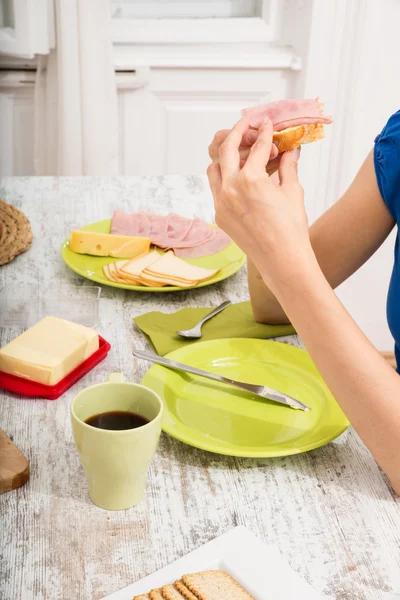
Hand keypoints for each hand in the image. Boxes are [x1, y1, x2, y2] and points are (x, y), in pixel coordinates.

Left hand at [207, 118, 311, 286]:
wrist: (282, 260)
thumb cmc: (291, 228)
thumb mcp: (292, 192)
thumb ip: (288, 167)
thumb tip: (291, 151)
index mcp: (251, 179)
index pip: (258, 147)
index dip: (265, 133)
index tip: (267, 124)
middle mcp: (230, 188)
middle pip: (226, 150)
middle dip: (237, 133)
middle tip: (246, 126)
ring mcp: (221, 203)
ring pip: (214, 169)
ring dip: (225, 156)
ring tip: (239, 150)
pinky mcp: (219, 215)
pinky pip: (216, 189)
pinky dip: (224, 178)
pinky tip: (238, 177)